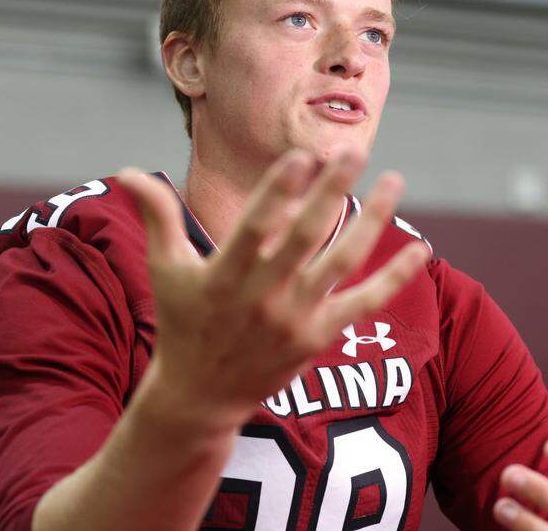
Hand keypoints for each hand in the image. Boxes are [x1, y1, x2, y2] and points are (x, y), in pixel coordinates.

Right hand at [117, 149, 430, 431]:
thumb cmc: (182, 324)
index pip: (256, 228)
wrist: (200, 398)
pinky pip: (363, 304)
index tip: (301, 156)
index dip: (279, 192)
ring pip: (341, 263)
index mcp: (224, 276)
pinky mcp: (317, 338)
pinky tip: (421, 250)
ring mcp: (294, 319)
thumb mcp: (165, 269)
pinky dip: (394, 279)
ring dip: (373, 221)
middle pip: (306, 237)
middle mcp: (263, 297)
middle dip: (332, 191)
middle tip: (354, 150)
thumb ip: (157, 217)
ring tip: (394, 180)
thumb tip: (126, 172)